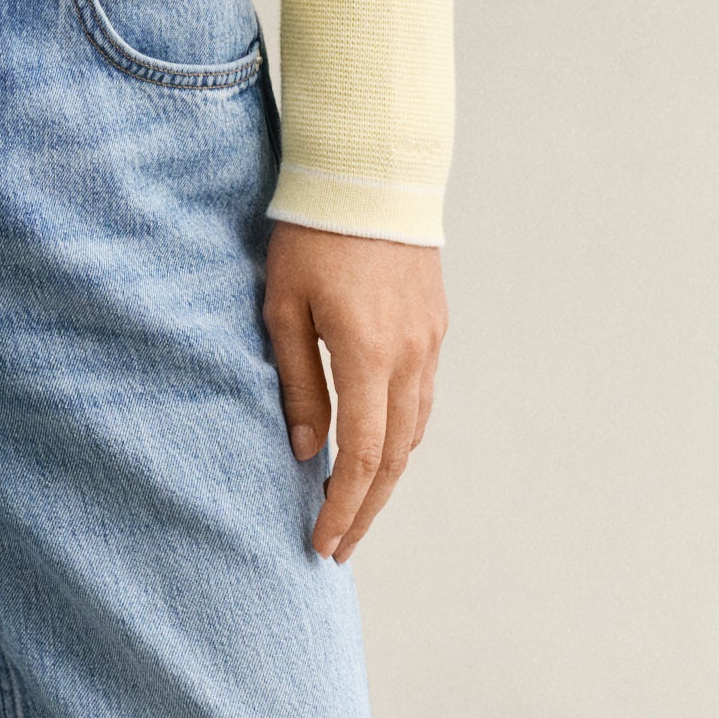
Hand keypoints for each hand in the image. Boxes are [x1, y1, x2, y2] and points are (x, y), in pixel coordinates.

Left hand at [262, 222, 446, 560]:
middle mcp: (410, 356)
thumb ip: (299, 382)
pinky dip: (403, 434)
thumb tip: (307, 451)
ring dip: (388, 476)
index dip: (344, 509)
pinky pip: (423, 396)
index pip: (362, 457)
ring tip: (355, 505)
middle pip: (396, 458)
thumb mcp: (283, 305)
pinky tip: (381, 445)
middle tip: (339, 546)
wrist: (370, 171)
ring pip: (415, 431)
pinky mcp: (435, 323)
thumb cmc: (311, 233)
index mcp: (368, 354)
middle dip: (366, 508)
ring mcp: (429, 341)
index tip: (322, 543)